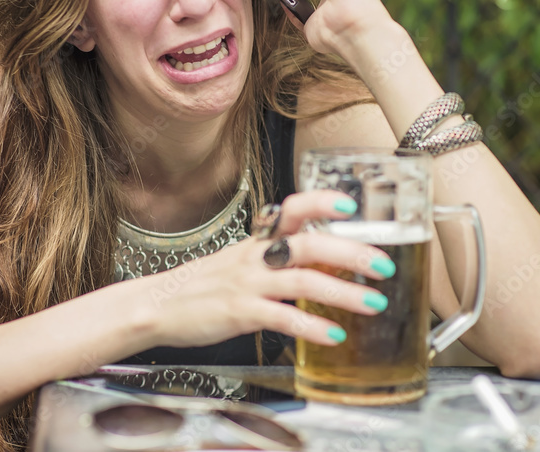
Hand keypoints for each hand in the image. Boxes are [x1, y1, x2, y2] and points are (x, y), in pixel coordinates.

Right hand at [141, 190, 395, 348]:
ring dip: (342, 292)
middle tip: (384, 265)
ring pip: (300, 279)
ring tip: (373, 303)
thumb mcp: (240, 261)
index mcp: (257, 241)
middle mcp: (254, 256)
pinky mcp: (237, 313)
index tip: (349, 205)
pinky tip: (334, 335)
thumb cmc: (202, 286)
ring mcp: (245, 283)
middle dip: (350, 253)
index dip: (320, 203)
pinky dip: (311, 326)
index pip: (290, 210)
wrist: (154, 306)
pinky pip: (281, 317)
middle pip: (307, 244)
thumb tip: (322, 261)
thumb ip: (276, 257)